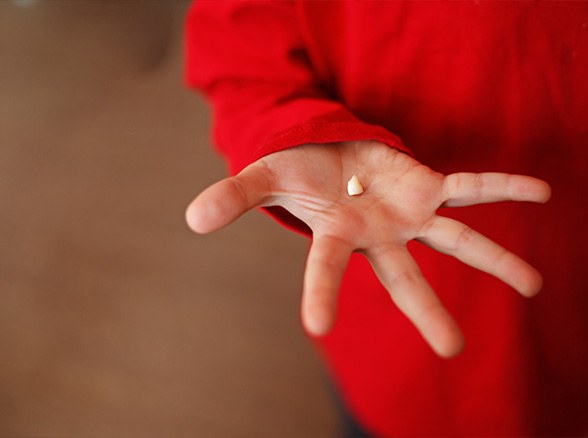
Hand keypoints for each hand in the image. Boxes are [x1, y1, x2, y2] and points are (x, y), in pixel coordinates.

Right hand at [185, 141, 550, 356]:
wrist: (330, 152)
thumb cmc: (298, 170)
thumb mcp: (263, 175)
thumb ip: (233, 197)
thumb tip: (191, 220)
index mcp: (337, 235)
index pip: (326, 268)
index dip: (320, 295)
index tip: (316, 329)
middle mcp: (378, 235)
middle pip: (404, 277)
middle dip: (426, 310)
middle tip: (452, 350)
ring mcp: (408, 214)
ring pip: (454, 241)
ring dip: (493, 260)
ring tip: (532, 286)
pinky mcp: (428, 186)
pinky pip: (468, 186)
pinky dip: (502, 185)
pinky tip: (541, 192)